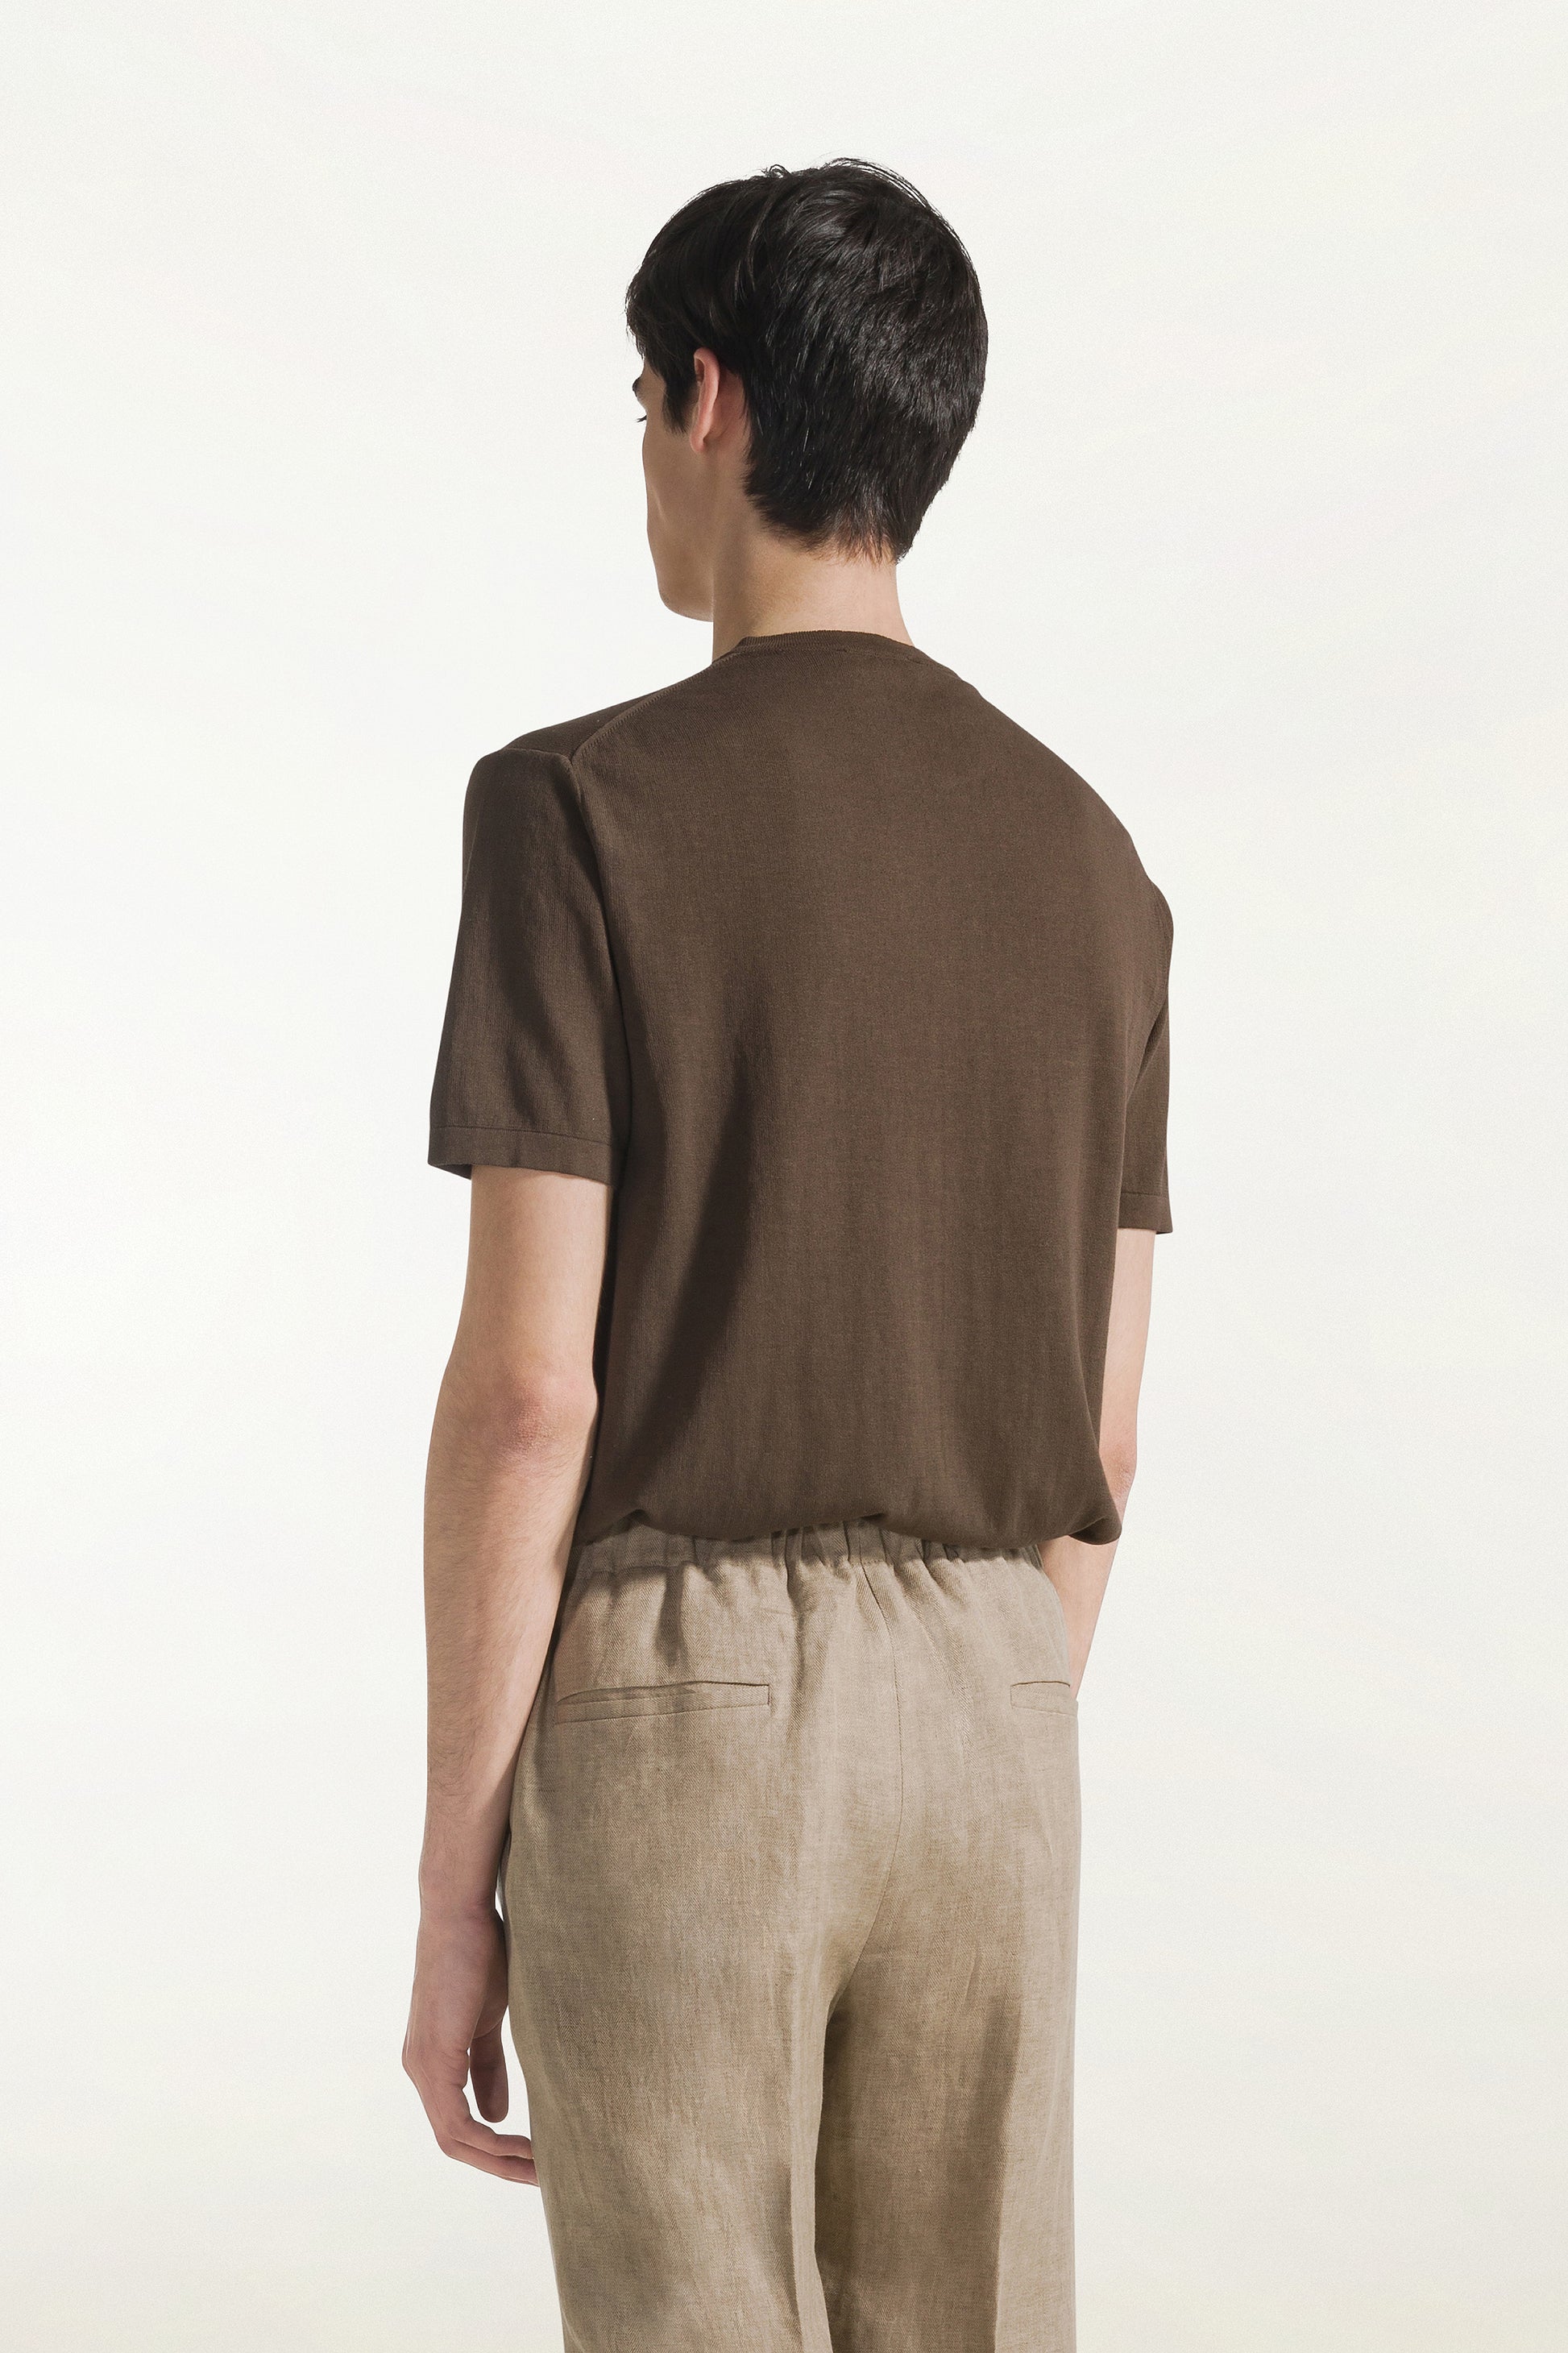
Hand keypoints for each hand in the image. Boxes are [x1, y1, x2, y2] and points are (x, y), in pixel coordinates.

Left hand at [403, 1903, 537, 2184]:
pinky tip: (522, 2144)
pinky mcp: (434, 2059)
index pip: (458, 2123)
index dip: (494, 2147)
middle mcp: (419, 2071)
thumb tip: (497, 2116)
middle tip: (541, 2178)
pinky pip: (456, 2123)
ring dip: (498, 2160)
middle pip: (454, 2142)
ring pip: (454, 2140)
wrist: (460, 1914)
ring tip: (540, 2168)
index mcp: (433, 2061)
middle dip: (498, 2164)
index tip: (535, 2156)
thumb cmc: (479, 1955)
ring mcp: (423, 2068)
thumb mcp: (490, 2020)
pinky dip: (489, 2141)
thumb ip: (489, 2067)